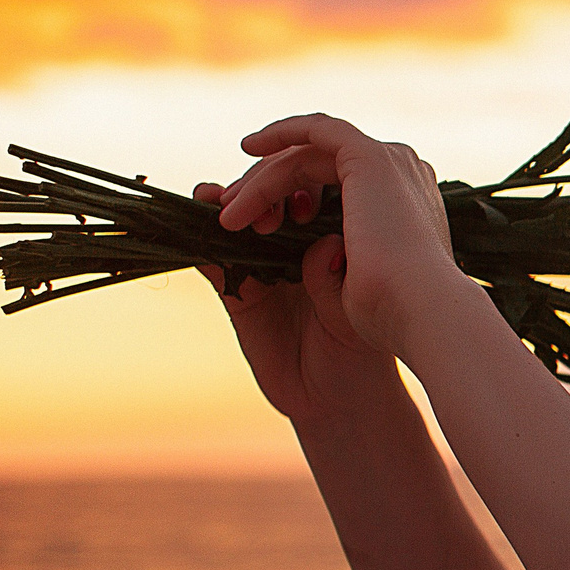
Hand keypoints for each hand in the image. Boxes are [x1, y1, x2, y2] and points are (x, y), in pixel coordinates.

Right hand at [195, 185, 399, 425]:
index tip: (299, 184)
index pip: (313, 185)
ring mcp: (267, 267)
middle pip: (274, 192)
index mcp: (336, 234)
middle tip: (262, 204)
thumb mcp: (355, 302)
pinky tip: (203, 226)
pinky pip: (214, 259)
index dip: (297, 171)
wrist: (345, 397)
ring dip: (232, 202)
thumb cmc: (365, 345)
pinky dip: (203, 239)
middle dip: (264, 185)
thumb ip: (334, 272)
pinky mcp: (239, 293)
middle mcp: (299, 244)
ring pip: (242, 218)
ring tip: (230, 205)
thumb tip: (321, 244)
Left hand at [212, 114, 463, 361]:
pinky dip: (281, 133)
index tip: (258, 226)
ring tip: (230, 210)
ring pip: (308, 156)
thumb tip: (296, 245)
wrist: (419, 312)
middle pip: (317, 167)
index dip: (290, 199)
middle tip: (232, 216)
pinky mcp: (368, 156)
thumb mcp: (349, 284)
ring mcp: (389, 162)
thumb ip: (324, 260)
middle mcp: (402, 177)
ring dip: (264, 179)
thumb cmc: (388, 314)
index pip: (336, 185)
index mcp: (405, 205)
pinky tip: (249, 148)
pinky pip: (316, 131)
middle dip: (269, 188)